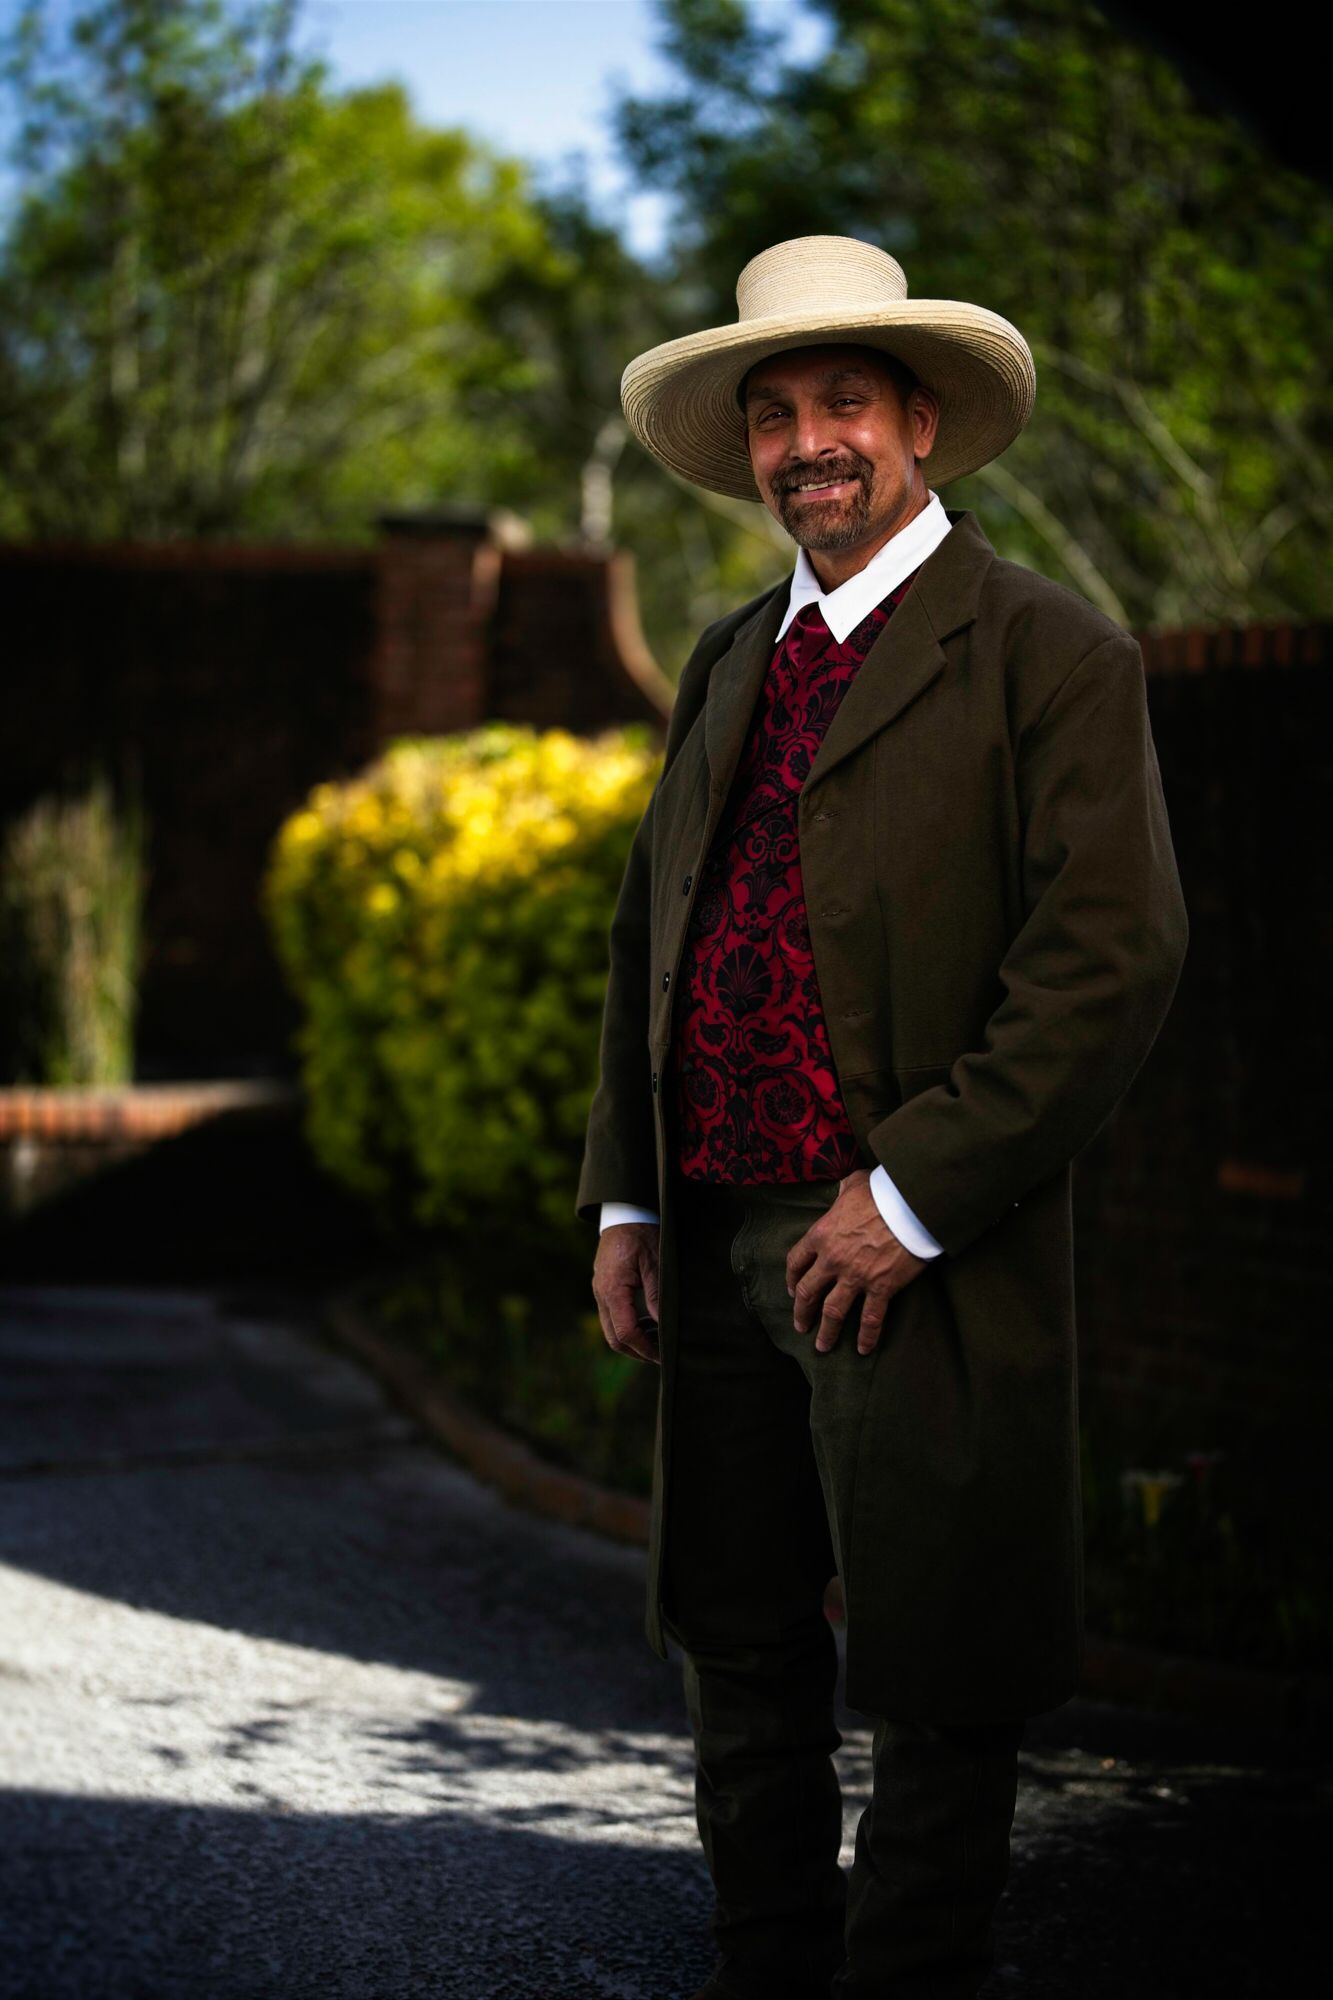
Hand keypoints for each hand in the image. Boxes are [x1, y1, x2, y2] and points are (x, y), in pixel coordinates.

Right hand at [591, 1221, 660, 1364]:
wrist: (624, 1214)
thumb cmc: (642, 1234)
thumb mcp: (655, 1264)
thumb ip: (657, 1296)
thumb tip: (664, 1326)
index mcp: (612, 1289)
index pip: (626, 1332)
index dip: (645, 1348)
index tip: (663, 1355)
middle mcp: (601, 1293)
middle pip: (614, 1338)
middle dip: (637, 1351)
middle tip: (661, 1355)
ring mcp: (600, 1291)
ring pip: (611, 1329)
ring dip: (633, 1340)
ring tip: (657, 1339)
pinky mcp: (603, 1288)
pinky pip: (612, 1316)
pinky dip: (628, 1326)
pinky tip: (647, 1323)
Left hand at [786, 1167, 928, 1355]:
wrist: (911, 1206)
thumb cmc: (882, 1192)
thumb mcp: (853, 1184)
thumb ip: (842, 1191)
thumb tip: (842, 1189)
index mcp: (821, 1234)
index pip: (796, 1261)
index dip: (791, 1278)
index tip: (791, 1290)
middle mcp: (833, 1260)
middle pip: (808, 1292)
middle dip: (802, 1312)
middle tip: (800, 1326)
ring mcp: (856, 1277)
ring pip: (833, 1312)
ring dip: (826, 1332)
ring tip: (822, 1347)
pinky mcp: (881, 1288)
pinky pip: (871, 1319)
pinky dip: (867, 1337)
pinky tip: (862, 1350)